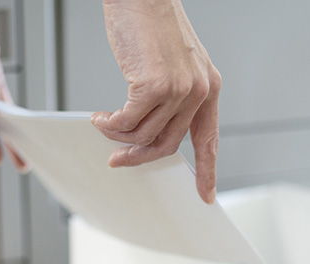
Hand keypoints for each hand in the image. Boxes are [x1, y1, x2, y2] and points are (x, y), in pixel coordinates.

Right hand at [95, 0, 220, 202]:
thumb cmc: (152, 23)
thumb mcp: (176, 63)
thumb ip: (174, 95)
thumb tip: (152, 129)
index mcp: (209, 87)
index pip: (209, 138)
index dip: (208, 169)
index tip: (205, 193)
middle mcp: (199, 90)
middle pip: (168, 144)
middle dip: (139, 157)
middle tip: (118, 159)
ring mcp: (179, 90)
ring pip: (144, 135)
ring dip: (118, 136)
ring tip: (104, 123)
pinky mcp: (154, 86)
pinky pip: (127, 122)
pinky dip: (109, 124)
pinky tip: (100, 116)